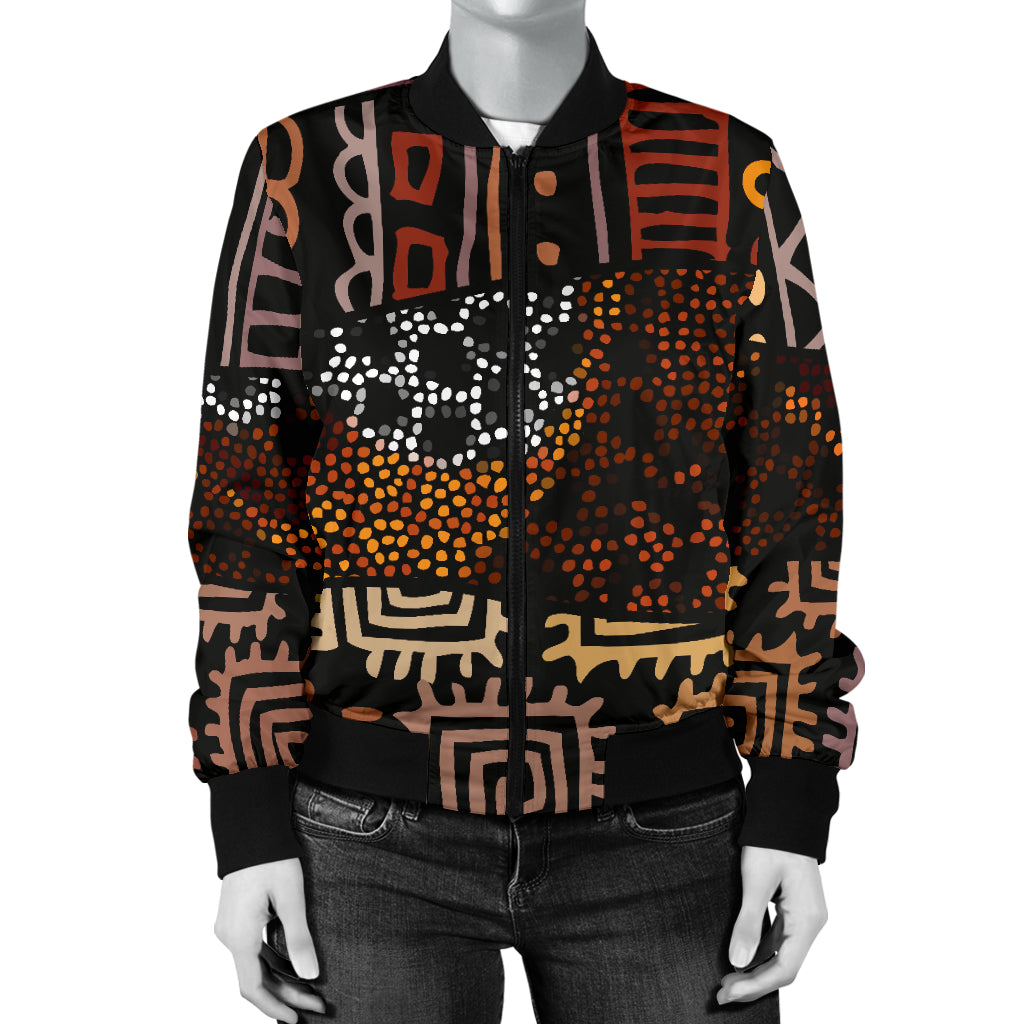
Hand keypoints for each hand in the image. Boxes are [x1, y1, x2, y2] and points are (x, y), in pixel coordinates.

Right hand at [214, 857, 326, 1022]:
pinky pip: (252, 949)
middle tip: (318, 1004)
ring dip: (280, 979)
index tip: (297, 1020)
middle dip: (286, 994)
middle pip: (256, 978)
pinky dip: (271, 963)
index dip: (275, 1008)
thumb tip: (311, 975)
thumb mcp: (291, 897)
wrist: (250, 827)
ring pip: (254, 964)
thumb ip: (298, 938)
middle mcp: (229, 935)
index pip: (253, 988)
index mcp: (239, 936)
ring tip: (311, 989)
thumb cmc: (271, 857)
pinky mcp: (235, 917)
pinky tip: (292, 966)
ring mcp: (229, 926)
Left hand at [716, 845, 827, 1004]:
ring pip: (781, 954)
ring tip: (727, 977)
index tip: (727, 992)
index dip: (755, 986)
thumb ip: (748, 922)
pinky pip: (779, 939)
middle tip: (722, 991)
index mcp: (807, 920)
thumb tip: (738, 962)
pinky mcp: (793, 907)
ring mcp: (803, 915)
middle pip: (784, 966)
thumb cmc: (772, 840)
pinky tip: (740, 954)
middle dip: (753, 982)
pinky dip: (760, 950)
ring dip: (756, 968)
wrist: (785, 811)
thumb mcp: (756, 880)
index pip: (784, 969)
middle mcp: (810, 922)